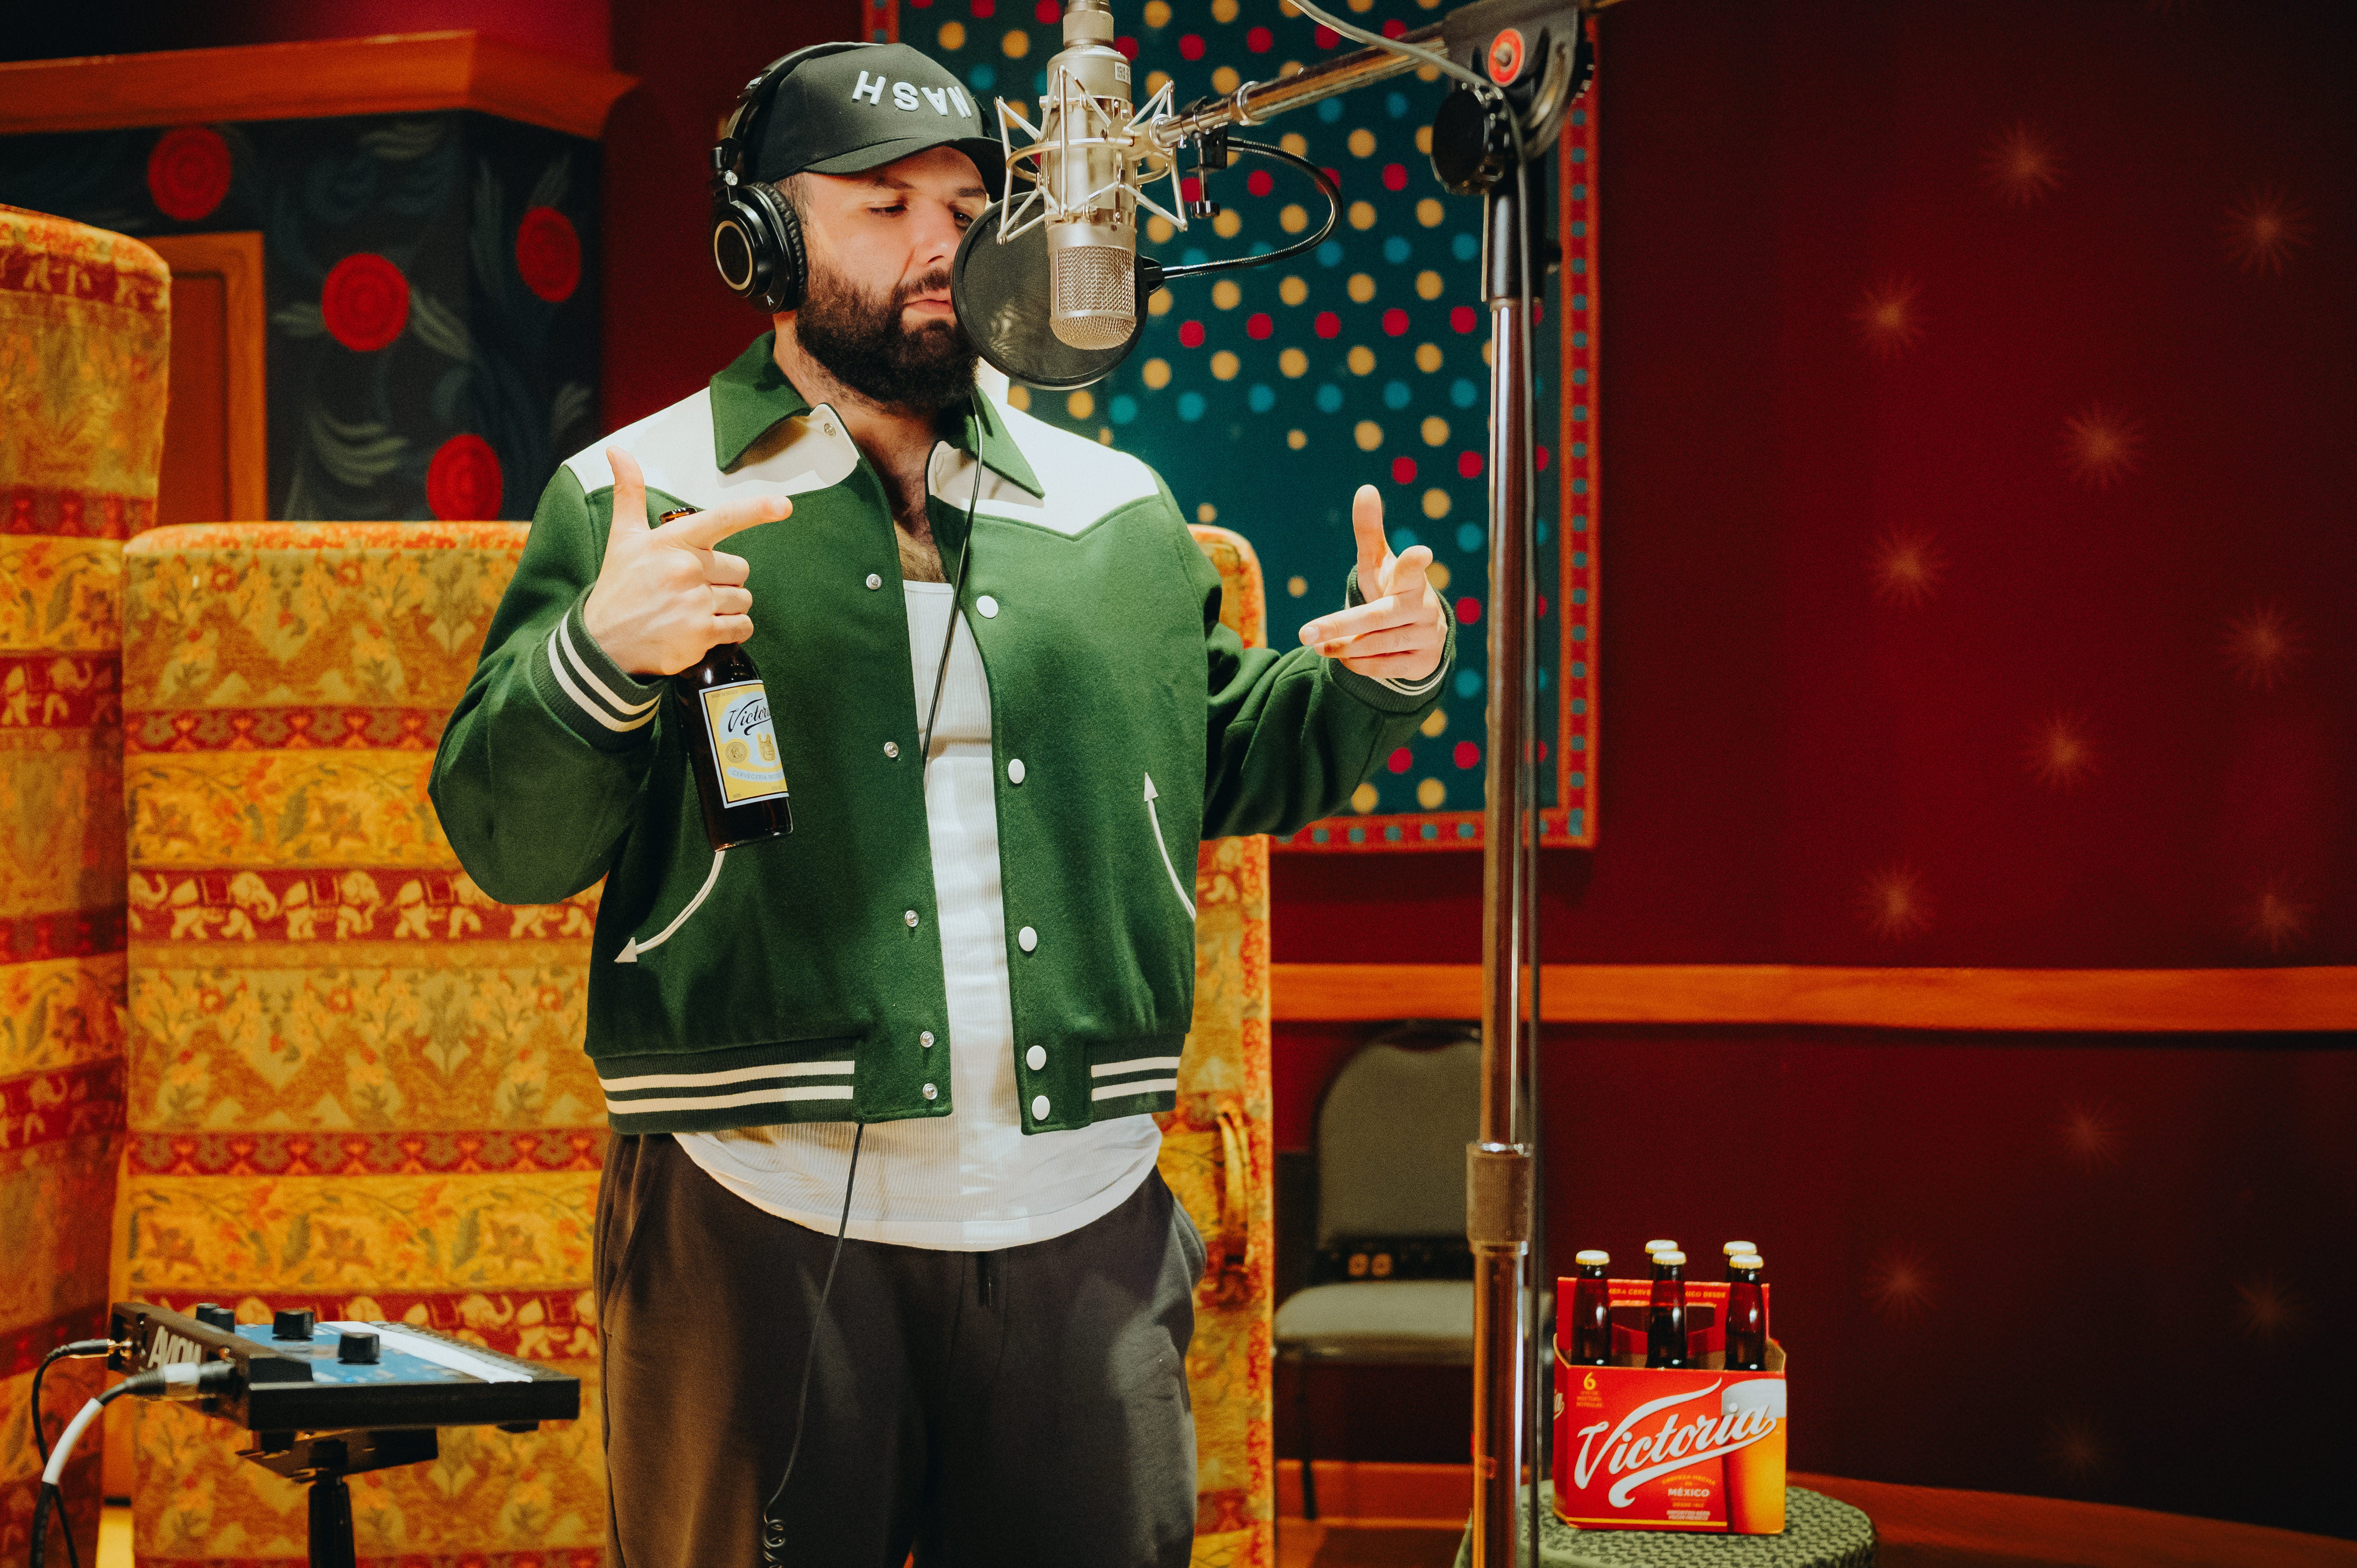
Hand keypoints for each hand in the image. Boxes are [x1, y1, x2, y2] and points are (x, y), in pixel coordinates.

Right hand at [582, 448, 788, 674]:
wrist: (603, 643)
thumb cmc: (619, 588)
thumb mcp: (623, 538)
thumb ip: (629, 493)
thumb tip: (618, 452)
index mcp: (673, 541)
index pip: (723, 518)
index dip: (757, 510)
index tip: (784, 505)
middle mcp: (686, 569)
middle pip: (740, 568)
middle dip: (724, 579)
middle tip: (692, 588)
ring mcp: (695, 603)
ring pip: (743, 598)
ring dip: (727, 606)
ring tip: (694, 610)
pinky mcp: (702, 633)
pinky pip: (742, 626)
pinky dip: (731, 630)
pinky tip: (704, 629)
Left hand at [1296, 484, 1446, 682]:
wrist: (1421, 633)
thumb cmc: (1392, 589)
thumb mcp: (1378, 563)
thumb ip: (1369, 530)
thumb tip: (1366, 488)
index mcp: (1411, 580)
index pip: (1411, 570)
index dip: (1413, 562)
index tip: (1421, 552)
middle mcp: (1422, 607)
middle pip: (1376, 618)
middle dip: (1339, 626)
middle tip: (1305, 634)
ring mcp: (1426, 637)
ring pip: (1376, 645)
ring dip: (1342, 647)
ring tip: (1317, 645)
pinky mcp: (1422, 663)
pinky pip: (1382, 668)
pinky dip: (1357, 664)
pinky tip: (1342, 658)